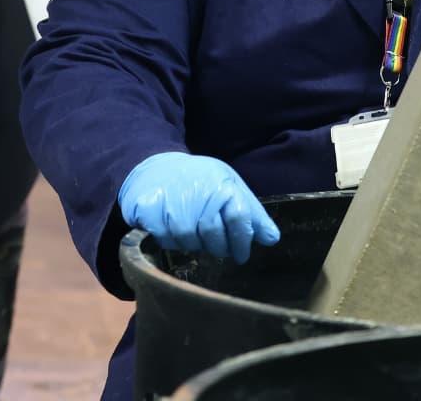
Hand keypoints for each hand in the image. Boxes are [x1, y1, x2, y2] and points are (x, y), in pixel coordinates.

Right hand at [117, 152, 280, 263]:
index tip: (241, 255)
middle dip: (217, 246)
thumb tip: (272, 239)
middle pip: (213, 235)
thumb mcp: (229, 186)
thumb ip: (251, 213)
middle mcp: (198, 191)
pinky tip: (172, 229)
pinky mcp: (149, 208)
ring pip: (188, 240)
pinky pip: (164, 238)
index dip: (242, 241)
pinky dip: (170, 239)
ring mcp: (172, 200)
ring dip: (192, 243)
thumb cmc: (199, 180)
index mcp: (221, 184)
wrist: (156, 165)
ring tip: (192, 232)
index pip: (239, 218)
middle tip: (215, 245)